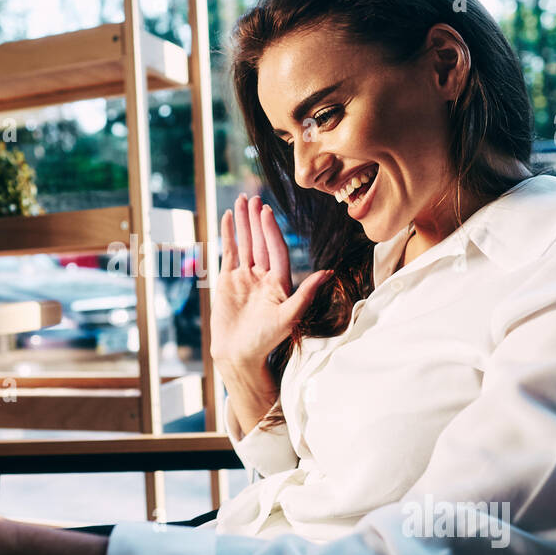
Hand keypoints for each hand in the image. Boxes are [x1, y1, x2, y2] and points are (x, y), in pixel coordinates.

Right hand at [212, 193, 331, 371]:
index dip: (271, 231)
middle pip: (260, 242)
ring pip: (244, 243)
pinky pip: (228, 253)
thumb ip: (306, 293)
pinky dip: (228, 235)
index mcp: (279, 283)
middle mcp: (262, 276)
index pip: (276, 250)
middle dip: (256, 220)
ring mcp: (244, 278)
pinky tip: (226, 218)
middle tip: (253, 199)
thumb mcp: (289, 317)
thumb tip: (328, 272)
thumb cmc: (265, 341)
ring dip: (242, 223)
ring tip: (240, 201)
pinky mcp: (227, 282)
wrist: (239, 355)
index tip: (266, 212)